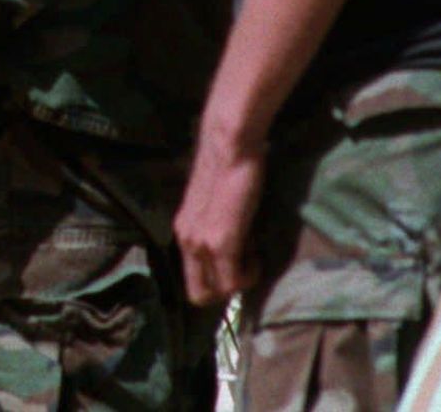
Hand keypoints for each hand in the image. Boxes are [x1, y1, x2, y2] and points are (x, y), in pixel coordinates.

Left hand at [176, 129, 265, 305]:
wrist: (228, 144)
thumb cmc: (229, 165)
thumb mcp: (214, 203)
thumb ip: (215, 225)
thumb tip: (235, 246)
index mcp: (183, 230)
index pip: (192, 278)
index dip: (217, 281)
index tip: (238, 265)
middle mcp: (185, 241)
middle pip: (199, 295)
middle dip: (226, 290)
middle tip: (246, 267)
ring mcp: (200, 244)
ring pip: (217, 291)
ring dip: (240, 280)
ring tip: (252, 252)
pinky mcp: (220, 243)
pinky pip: (233, 281)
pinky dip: (249, 276)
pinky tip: (257, 252)